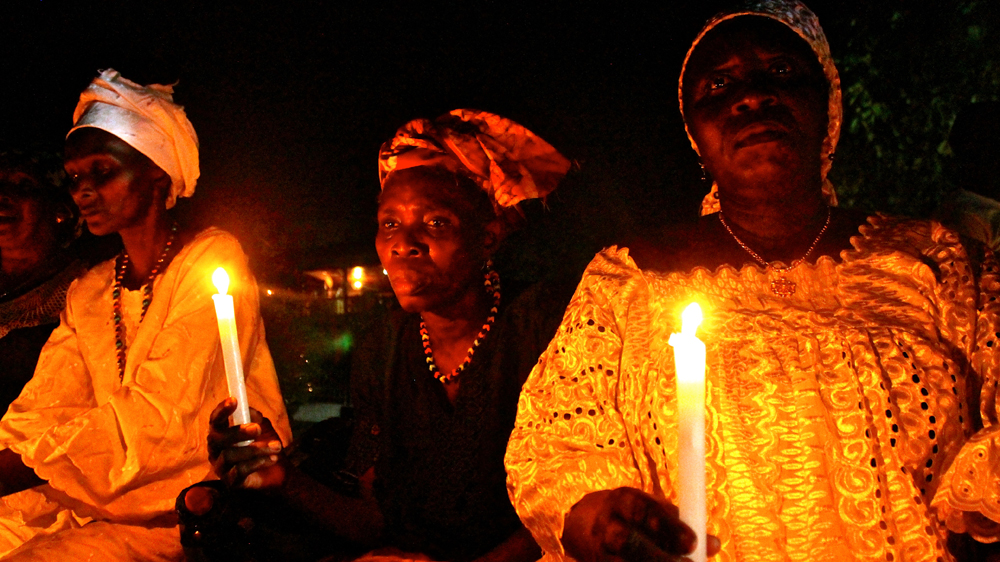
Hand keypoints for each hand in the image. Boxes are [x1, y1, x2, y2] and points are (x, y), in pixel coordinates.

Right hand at [208, 398, 286, 489]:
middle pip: (217, 439)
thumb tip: (248, 410)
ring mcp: (221, 467)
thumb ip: (253, 416)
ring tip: (276, 446)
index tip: (234, 400)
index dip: (222, 410)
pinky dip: (258, 463)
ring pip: (230, 456)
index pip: (215, 420)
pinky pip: (239, 471)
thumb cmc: (264, 444)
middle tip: (257, 428)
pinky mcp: (231, 482)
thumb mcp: (262, 426)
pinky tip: (273, 458)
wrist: (278, 470)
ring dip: (255, 449)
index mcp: (221, 433)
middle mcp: (216, 450)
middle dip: (237, 432)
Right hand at [562, 487, 719, 561]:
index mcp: (622, 500)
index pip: (643, 509)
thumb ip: (683, 524)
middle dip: (658, 556)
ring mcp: (599, 550)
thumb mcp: (657, 512)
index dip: (668, 526)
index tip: (693, 542)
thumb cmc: (638, 518)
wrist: (593, 527)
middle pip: (625, 541)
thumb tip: (714, 544)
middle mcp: (606, 524)